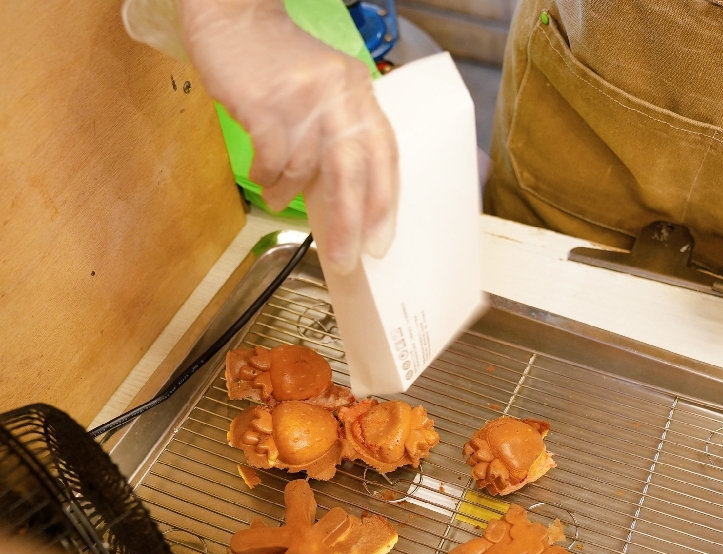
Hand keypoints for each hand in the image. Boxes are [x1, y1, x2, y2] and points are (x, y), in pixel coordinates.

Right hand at [124, 0, 398, 272]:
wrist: (235, 16)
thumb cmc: (280, 64)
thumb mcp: (324, 92)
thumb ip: (337, 136)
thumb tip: (342, 202)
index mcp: (360, 94)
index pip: (383, 154)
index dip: (384, 202)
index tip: (379, 242)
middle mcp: (339, 96)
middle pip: (352, 170)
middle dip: (349, 222)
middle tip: (344, 259)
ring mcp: (302, 99)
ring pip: (304, 168)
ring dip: (290, 193)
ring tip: (278, 199)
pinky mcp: (266, 103)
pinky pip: (272, 159)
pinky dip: (267, 177)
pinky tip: (263, 178)